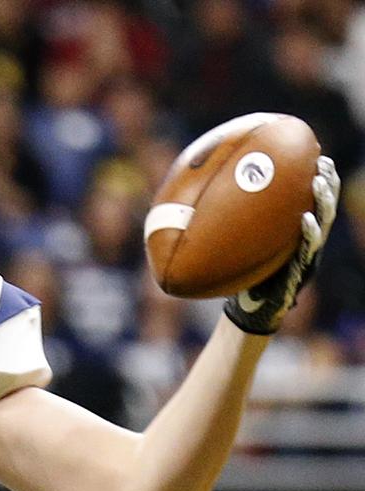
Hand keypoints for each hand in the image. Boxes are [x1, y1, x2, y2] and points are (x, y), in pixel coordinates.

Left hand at [226, 155, 339, 335]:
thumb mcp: (235, 249)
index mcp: (291, 231)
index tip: (311, 151)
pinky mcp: (302, 274)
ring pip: (322, 224)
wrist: (248, 313)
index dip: (312, 176)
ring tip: (320, 184)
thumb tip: (191, 200)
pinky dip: (310, 234)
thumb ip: (228, 227)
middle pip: (321, 206)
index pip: (305, 199)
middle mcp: (303, 241)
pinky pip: (308, 251)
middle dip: (325, 182)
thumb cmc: (240, 277)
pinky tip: (307, 220)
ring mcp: (306, 257)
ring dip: (324, 203)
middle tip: (322, 163)